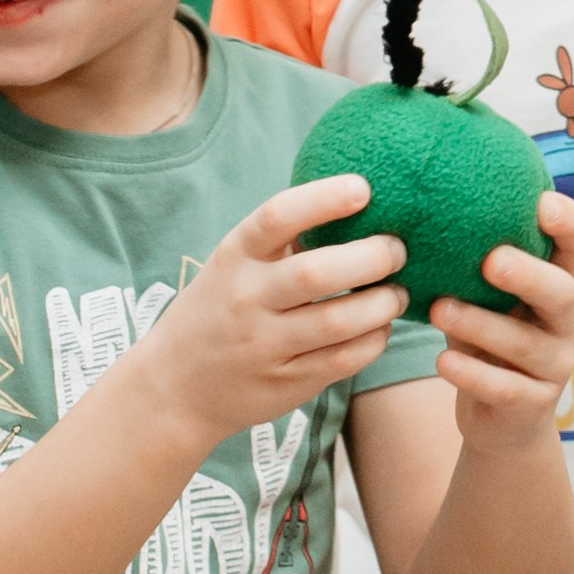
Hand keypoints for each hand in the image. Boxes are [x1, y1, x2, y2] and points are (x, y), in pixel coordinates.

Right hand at [138, 175, 407, 451]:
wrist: (176, 385)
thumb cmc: (219, 308)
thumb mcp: (232, 264)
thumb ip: (280, 239)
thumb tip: (355, 198)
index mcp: (234, 257)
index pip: (278, 217)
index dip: (324, 199)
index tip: (364, 188)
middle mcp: (247, 298)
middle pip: (318, 272)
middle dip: (373, 256)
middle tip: (397, 250)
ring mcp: (265, 344)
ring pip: (340, 321)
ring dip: (383, 302)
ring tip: (397, 293)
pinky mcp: (288, 382)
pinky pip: (345, 359)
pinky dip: (374, 339)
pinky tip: (379, 326)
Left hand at [428, 187, 573, 450]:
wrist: (502, 420)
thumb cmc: (487, 338)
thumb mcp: (485, 297)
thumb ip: (470, 261)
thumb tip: (416, 203)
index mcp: (555, 284)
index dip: (568, 224)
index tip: (542, 201)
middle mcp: (564, 321)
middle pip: (561, 292)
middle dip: (528, 275)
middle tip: (491, 260)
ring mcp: (554, 365)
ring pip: (525, 343)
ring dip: (480, 324)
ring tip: (438, 309)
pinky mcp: (533, 405)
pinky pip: (505, 388)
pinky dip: (473, 374)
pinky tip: (443, 362)